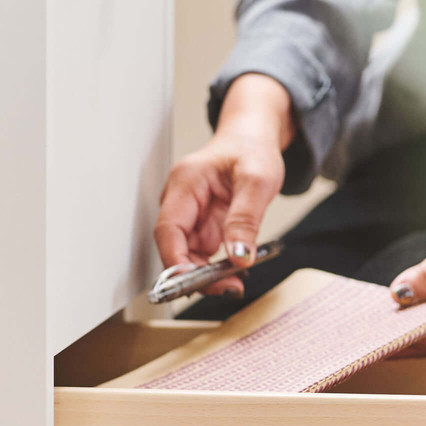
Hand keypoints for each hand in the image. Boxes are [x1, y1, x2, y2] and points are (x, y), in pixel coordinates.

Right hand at [154, 74, 294, 295]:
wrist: (253, 138)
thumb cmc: (251, 148)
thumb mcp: (257, 180)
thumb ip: (246, 219)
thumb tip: (239, 258)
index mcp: (185, 183)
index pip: (168, 230)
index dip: (175, 262)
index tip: (193, 283)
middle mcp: (181, 201)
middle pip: (175, 247)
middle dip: (196, 274)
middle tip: (229, 287)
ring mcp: (190, 214)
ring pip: (187, 255)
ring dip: (207, 274)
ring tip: (235, 282)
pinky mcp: (201, 224)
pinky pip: (201, 253)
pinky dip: (216, 266)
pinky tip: (235, 271)